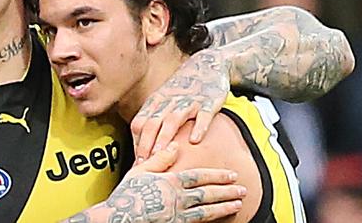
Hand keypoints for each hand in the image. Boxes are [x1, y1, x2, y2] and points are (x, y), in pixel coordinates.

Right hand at [114, 143, 244, 221]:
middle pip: (207, 194)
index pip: (199, 177)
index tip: (232, 174)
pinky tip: (220, 217)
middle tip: (243, 189)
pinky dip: (211, 219)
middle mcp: (177, 198)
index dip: (217, 175)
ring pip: (207, 210)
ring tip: (238, 204)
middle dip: (227, 191)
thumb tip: (175, 145)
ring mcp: (177, 214)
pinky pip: (198, 222)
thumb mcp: (140, 171)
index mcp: (170, 182)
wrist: (118, 217)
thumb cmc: (127, 194)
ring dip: (224, 207)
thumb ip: (160, 158)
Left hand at [130, 49, 229, 160]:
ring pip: (173, 119)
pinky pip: (203, 114)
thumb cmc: (183, 89)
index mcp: (156, 102)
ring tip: (161, 154)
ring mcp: (189, 101)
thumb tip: (141, 151)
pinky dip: (199, 127)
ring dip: (165, 137)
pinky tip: (195, 141)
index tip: (135, 163)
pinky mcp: (209, 101)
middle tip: (143, 164)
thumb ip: (153, 121)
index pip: (139, 123)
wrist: (207, 65)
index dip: (136, 142)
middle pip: (152, 123)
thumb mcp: (163, 101)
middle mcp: (169, 102)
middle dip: (146, 144)